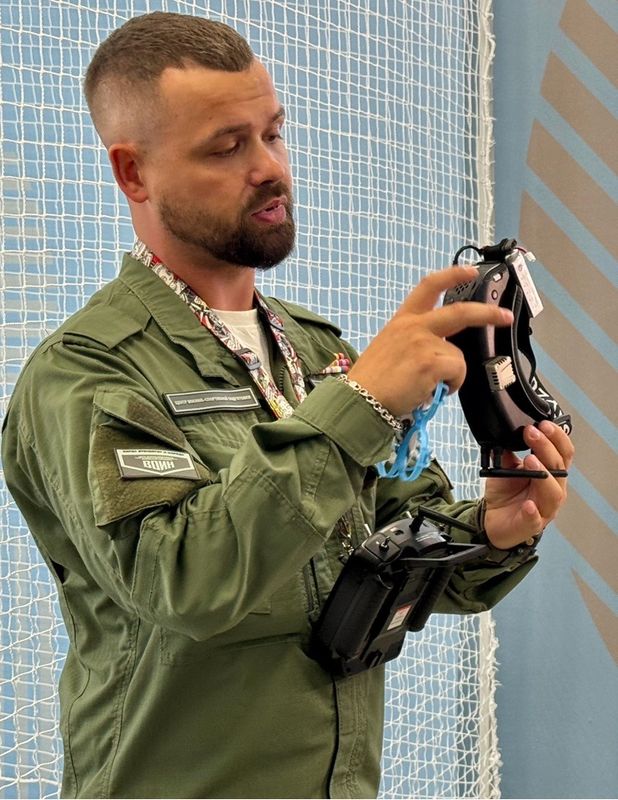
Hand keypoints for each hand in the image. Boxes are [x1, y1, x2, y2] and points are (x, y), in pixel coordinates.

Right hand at [347, 266, 513, 415]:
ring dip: (452, 375)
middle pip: (461, 312)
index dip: (452, 275)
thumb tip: (437, 353)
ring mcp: (423, 343)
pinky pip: (458, 373)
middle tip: (505, 316)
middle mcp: (414, 327)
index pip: (428, 287)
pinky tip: (432, 392)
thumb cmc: (371, 382)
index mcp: (402, 321)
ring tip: (430, 386)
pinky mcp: (431, 363)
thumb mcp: (388, 348)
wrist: (360, 401)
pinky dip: (451, 386)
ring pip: (458, 356)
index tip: (470, 271)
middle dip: (487, 314)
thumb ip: (413, 342)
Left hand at [483, 421, 574, 548]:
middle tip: (532, 433)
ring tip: (531, 460)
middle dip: (546, 447)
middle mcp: (554, 489)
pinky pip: (536, 519)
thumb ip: (509, 451)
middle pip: (559, 467)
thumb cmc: (506, 493)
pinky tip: (528, 504)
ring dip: (544, 475)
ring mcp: (545, 508)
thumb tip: (507, 432)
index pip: (563, 452)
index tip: (542, 424)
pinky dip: (533, 512)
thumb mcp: (505, 466)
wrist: (492, 519)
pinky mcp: (532, 524)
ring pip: (554, 492)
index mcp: (551, 473)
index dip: (557, 437)